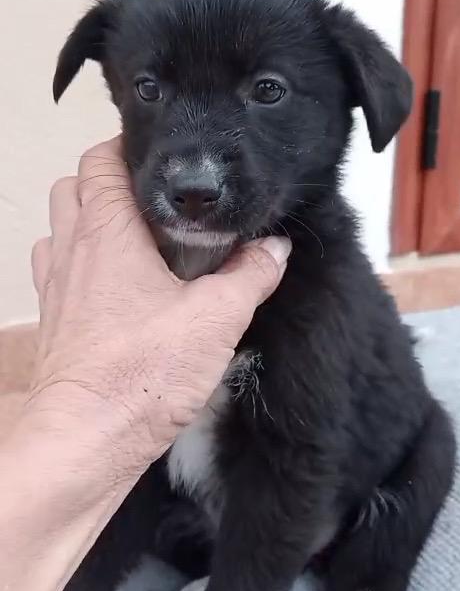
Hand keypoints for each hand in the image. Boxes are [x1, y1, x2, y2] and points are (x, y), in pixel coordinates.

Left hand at [30, 137, 289, 470]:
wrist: (86, 439)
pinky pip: (56, 270)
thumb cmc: (142, 374)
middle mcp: (71, 249)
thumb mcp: (216, 319)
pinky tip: (115, 287)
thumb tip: (275, 249)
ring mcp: (56, 285)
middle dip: (110, 183)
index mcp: (106, 232)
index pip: (100, 160)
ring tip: (137, 241)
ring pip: (60, 227)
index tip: (167, 167)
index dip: (130, 151)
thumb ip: (250, 274)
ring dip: (90, 221)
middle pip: (73, 186)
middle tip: (157, 204)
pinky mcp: (54, 320)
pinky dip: (79, 262)